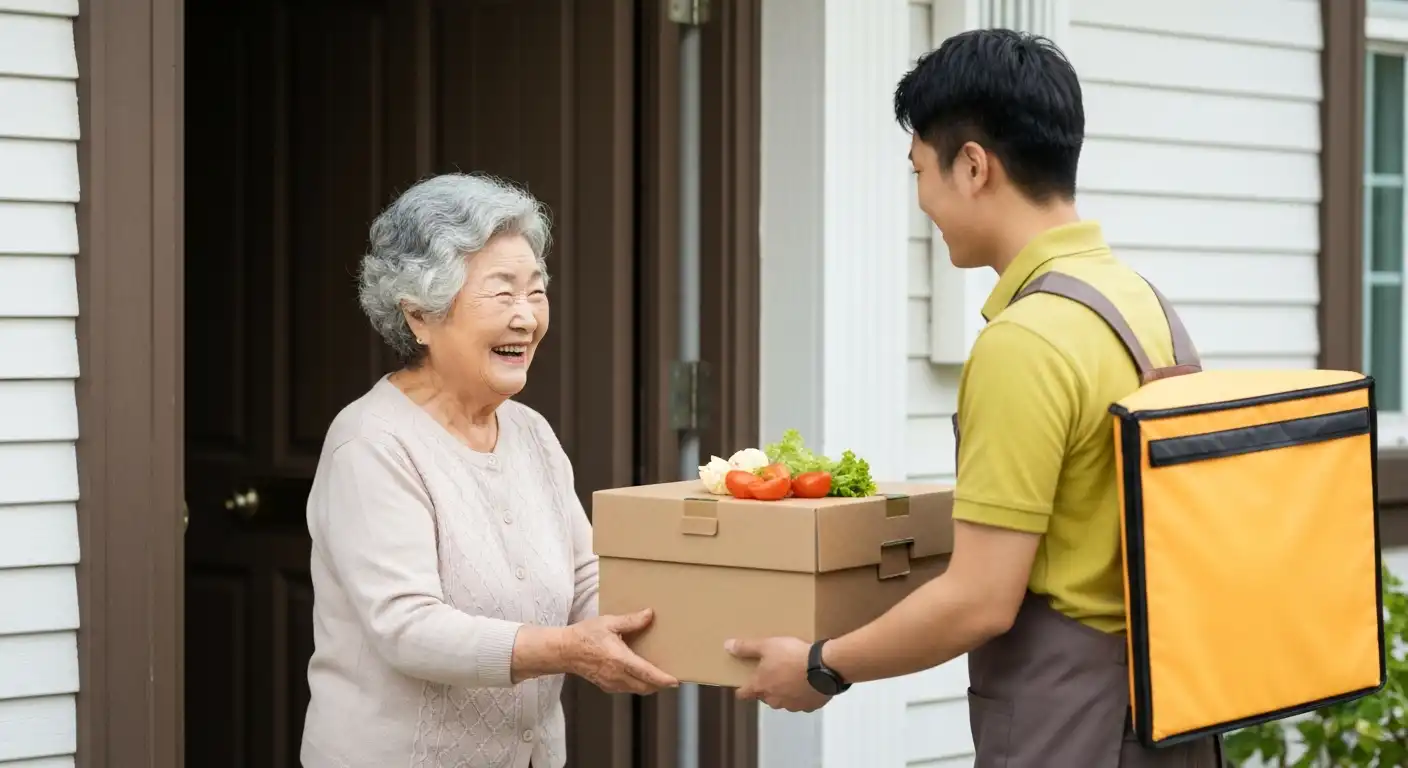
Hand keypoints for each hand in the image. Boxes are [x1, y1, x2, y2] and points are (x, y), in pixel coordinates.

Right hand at [563, 609, 678, 694]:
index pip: (647, 674)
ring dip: (649, 686)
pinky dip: (637, 685)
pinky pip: (627, 689)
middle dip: (660, 685)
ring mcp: (611, 683)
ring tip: (658, 677)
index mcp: (620, 660)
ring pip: (637, 690)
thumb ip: (631, 621)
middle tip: (671, 678)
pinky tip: (639, 676)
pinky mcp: (606, 686)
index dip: (663, 679)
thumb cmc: (584, 635)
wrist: (564, 651)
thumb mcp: (608, 623)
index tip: (675, 681)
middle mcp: (617, 675)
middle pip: (645, 687)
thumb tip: (649, 614)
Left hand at [725, 636, 830, 712]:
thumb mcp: (767, 645)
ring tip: (794, 676)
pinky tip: (809, 682)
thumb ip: (746, 647)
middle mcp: (774, 700)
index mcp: (760, 686)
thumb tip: (727, 646)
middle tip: (773, 673)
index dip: (742, 690)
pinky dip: (803, 695)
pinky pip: (803, 702)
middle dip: (767, 687)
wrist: (823, 667)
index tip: (742, 686)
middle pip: (765, 697)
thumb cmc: (791, 655)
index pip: (743, 694)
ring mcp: (793, 705)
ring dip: (786, 692)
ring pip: (784, 700)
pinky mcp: (810, 706)